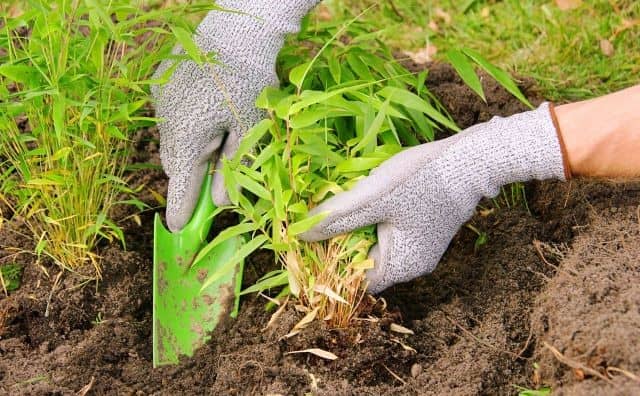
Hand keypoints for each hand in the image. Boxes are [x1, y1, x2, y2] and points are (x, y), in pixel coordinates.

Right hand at [152, 0, 318, 230]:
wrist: (235, 32)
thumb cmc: (249, 84)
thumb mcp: (249, 131)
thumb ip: (233, 169)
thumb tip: (220, 202)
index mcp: (187, 140)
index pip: (180, 187)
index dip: (181, 211)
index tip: (178, 230)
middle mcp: (166, 123)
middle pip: (175, 165)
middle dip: (193, 174)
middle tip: (217, 170)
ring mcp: (159, 104)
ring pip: (171, 141)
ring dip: (189, 147)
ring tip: (217, 129)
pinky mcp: (159, 86)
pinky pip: (169, 117)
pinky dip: (184, 123)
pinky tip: (206, 107)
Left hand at [301, 103, 568, 293]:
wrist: (472, 159)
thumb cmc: (421, 180)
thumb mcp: (372, 197)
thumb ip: (337, 218)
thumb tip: (303, 235)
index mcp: (401, 266)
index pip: (355, 281)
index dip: (331, 266)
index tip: (311, 245)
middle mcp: (413, 266)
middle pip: (365, 265)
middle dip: (342, 245)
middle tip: (322, 222)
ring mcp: (421, 249)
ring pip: (377, 247)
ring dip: (357, 232)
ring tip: (341, 210)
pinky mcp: (425, 231)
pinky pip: (391, 235)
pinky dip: (374, 224)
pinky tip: (367, 203)